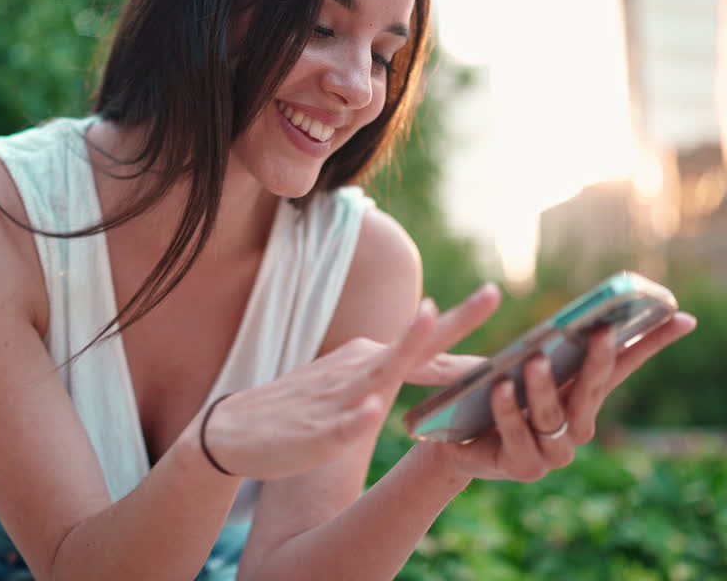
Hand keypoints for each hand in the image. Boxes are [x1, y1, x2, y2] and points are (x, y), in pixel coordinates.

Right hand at [204, 284, 501, 479]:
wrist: (231, 431)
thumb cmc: (298, 408)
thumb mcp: (349, 383)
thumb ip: (387, 367)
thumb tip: (428, 350)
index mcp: (367, 362)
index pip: (425, 347)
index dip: (461, 327)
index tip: (495, 297)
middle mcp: (357, 371)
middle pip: (414, 348)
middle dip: (452, 323)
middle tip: (492, 293)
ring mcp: (336, 399)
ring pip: (377, 374)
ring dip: (404, 349)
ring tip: (430, 318)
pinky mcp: (315, 433)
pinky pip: (338, 427)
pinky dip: (354, 418)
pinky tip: (370, 411)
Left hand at [431, 313, 696, 481]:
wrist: (459, 441)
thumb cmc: (496, 395)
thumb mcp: (523, 362)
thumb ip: (548, 343)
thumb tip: (551, 306)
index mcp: (583, 394)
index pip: (627, 363)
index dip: (655, 342)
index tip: (683, 316)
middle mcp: (578, 424)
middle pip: (593, 390)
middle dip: (599, 361)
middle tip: (599, 332)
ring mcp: (554, 450)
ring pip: (555, 416)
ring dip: (545, 386)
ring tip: (534, 360)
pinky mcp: (524, 466)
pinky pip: (518, 434)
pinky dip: (509, 411)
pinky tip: (500, 388)